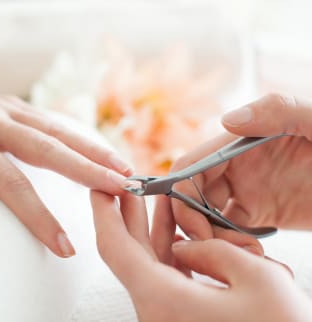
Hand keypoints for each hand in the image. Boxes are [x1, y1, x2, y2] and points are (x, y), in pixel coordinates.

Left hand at [90, 192, 311, 321]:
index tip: (98, 188)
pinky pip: (170, 279)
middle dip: (128, 215)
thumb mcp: (257, 279)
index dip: (103, 213)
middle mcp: (156, 310)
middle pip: (129, 253)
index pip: (115, 248)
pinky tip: (182, 233)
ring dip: (154, 230)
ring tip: (158, 198)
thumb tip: (184, 246)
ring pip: (151, 264)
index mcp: (161, 299)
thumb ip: (213, 251)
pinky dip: (173, 252)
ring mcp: (169, 316)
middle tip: (127, 184)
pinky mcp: (183, 318)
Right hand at [169, 94, 311, 242]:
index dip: (178, 195)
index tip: (188, 225)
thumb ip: (278, 111)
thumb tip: (229, 119)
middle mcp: (237, 167)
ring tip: (249, 253)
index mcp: (240, 143)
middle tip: (213, 250)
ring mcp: (249, 191)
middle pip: (191, 196)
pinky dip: (233, 246)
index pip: (190, 167)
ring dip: (214, 239)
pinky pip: (232, 233)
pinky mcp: (263, 214)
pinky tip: (256, 256)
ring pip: (208, 218)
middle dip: (192, 224)